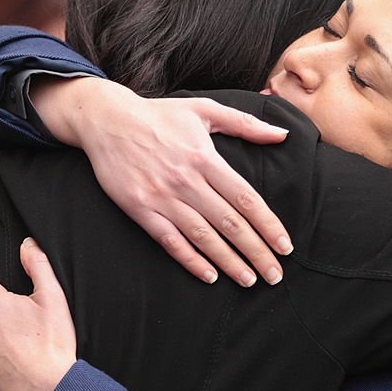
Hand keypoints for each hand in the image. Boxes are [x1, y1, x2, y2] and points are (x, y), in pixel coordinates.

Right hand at [35, 77, 293, 286]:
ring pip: (203, 237)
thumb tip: (282, 134)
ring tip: (249, 280)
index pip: (246, 199)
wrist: (106, 119)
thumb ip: (245, 124)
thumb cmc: (159, 114)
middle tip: (275, 275)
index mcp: (206, 158)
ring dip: (229, 262)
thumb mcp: (204, 109)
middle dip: (256, 252)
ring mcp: (162, 197)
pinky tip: (210, 276)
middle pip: (230, 224)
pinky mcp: (140, 209)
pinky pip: (169, 240)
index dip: (268, 225)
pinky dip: (190, 260)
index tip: (285, 246)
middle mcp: (187, 180)